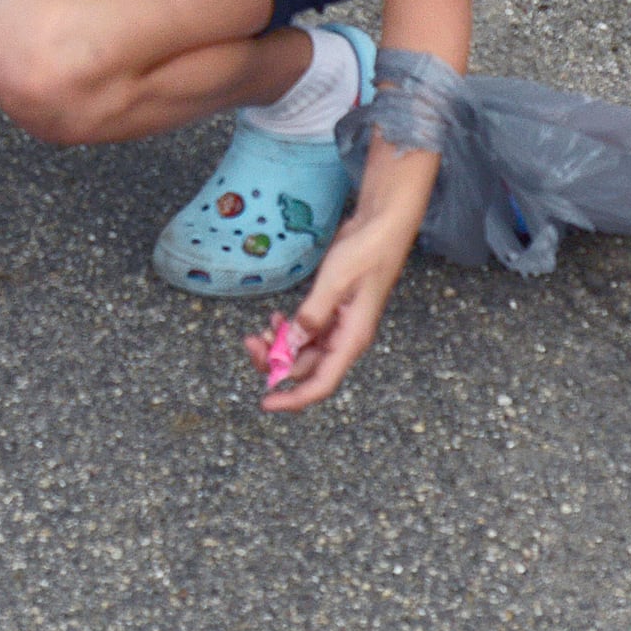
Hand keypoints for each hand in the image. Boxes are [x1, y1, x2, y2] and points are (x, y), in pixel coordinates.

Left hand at [243, 199, 419, 410]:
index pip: (321, 383)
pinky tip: (276, 319)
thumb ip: (313, 314)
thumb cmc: (365, 253)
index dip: (294, 399)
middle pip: (307, 368)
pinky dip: (289, 331)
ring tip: (258, 331)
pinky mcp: (333, 311)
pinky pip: (307, 332)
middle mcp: (345, 339)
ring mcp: (339, 326)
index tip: (266, 403)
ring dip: (279, 346)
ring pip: (304, 351)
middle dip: (276, 362)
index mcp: (352, 339)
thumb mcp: (335, 282)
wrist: (381, 226)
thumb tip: (293, 343)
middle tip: (249, 343)